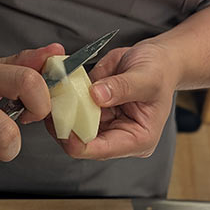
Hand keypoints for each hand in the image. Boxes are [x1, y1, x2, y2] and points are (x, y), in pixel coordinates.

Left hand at [48, 42, 177, 159]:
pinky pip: (73, 111)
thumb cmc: (160, 70)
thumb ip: (122, 87)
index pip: (100, 150)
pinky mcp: (94, 112)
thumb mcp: (147, 77)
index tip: (61, 121)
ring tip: (50, 94)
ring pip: (73, 127)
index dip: (76, 141)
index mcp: (137, 139)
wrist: (157, 59)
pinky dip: (63, 101)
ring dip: (59, 113)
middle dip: (64, 125)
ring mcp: (104, 125)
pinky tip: (55, 89)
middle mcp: (118, 137)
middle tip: (49, 105)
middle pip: (81, 143)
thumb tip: (96, 95)